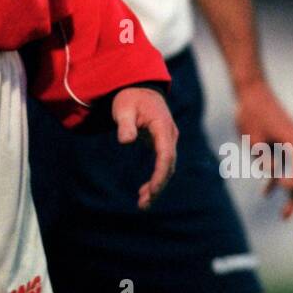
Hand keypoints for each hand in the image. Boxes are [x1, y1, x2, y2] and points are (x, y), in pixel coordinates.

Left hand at [112, 88, 177, 210]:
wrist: (140, 88)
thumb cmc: (130, 98)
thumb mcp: (123, 108)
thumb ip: (125, 124)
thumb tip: (125, 140)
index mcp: (162, 126)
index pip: (166, 154)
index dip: (160, 174)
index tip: (152, 189)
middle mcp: (170, 135)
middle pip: (168, 165)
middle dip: (158, 186)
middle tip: (144, 204)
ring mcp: (168, 140)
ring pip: (167, 167)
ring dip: (157, 186)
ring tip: (143, 204)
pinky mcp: (162, 145)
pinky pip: (163, 165)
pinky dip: (156, 179)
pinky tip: (144, 193)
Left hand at [234, 78, 292, 219]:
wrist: (250, 91)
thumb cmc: (251, 113)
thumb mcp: (254, 140)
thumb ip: (265, 159)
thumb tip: (272, 175)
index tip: (281, 188)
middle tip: (285, 217)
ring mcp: (291, 143)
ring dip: (287, 191)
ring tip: (284, 214)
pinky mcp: (282, 143)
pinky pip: (283, 165)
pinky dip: (276, 178)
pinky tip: (266, 193)